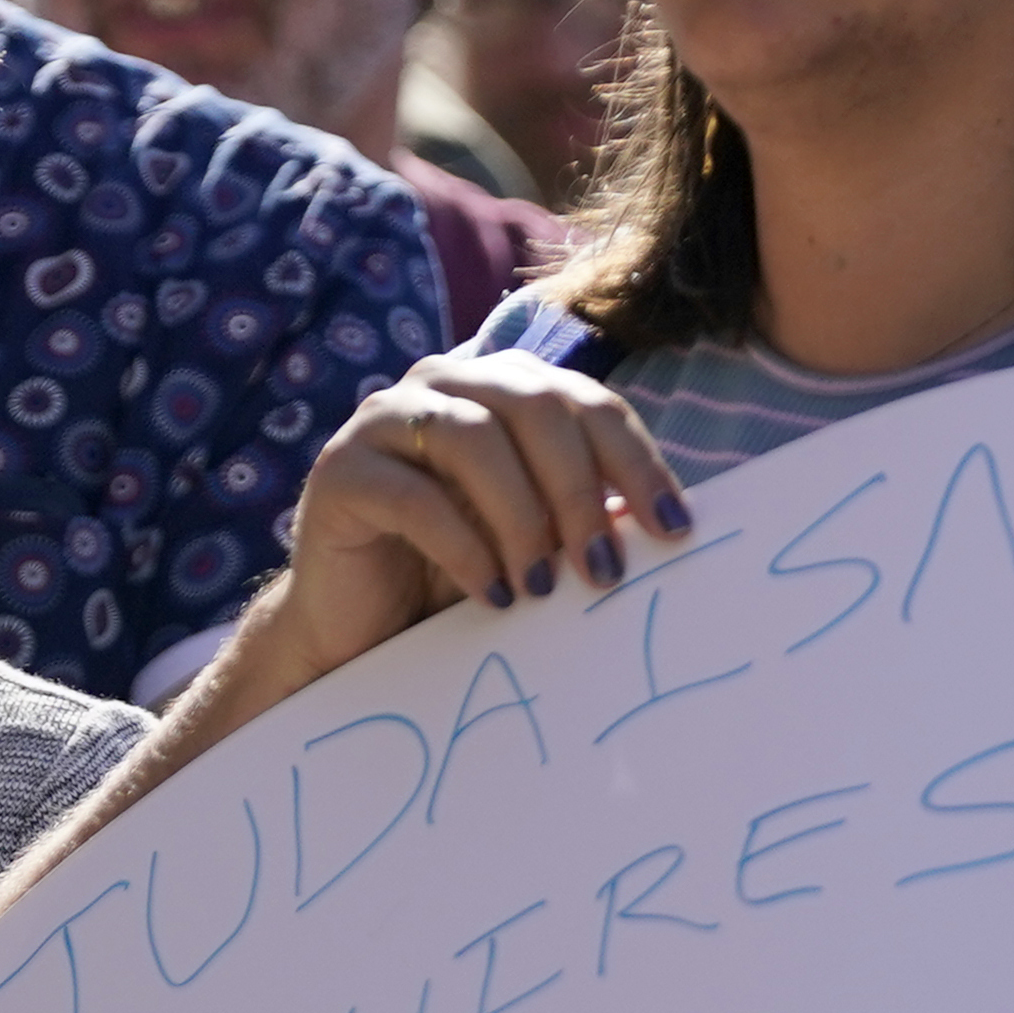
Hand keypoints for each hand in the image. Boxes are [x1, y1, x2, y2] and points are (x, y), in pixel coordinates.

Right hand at [274, 350, 688, 684]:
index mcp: (502, 387)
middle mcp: (444, 384)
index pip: (585, 403)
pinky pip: (413, 495)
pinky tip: (489, 594)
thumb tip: (667, 521)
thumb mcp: (537, 538)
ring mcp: (385, 419)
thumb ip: (586, 513)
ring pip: (474, 439)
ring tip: (538, 588)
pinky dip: (463, 549)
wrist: (358, 629)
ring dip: (520, 518)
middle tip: (603, 571)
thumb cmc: (457, 576)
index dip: (635, 462)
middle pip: (535, 406)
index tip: (673, 529)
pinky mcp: (340, 470)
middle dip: (579, 492)